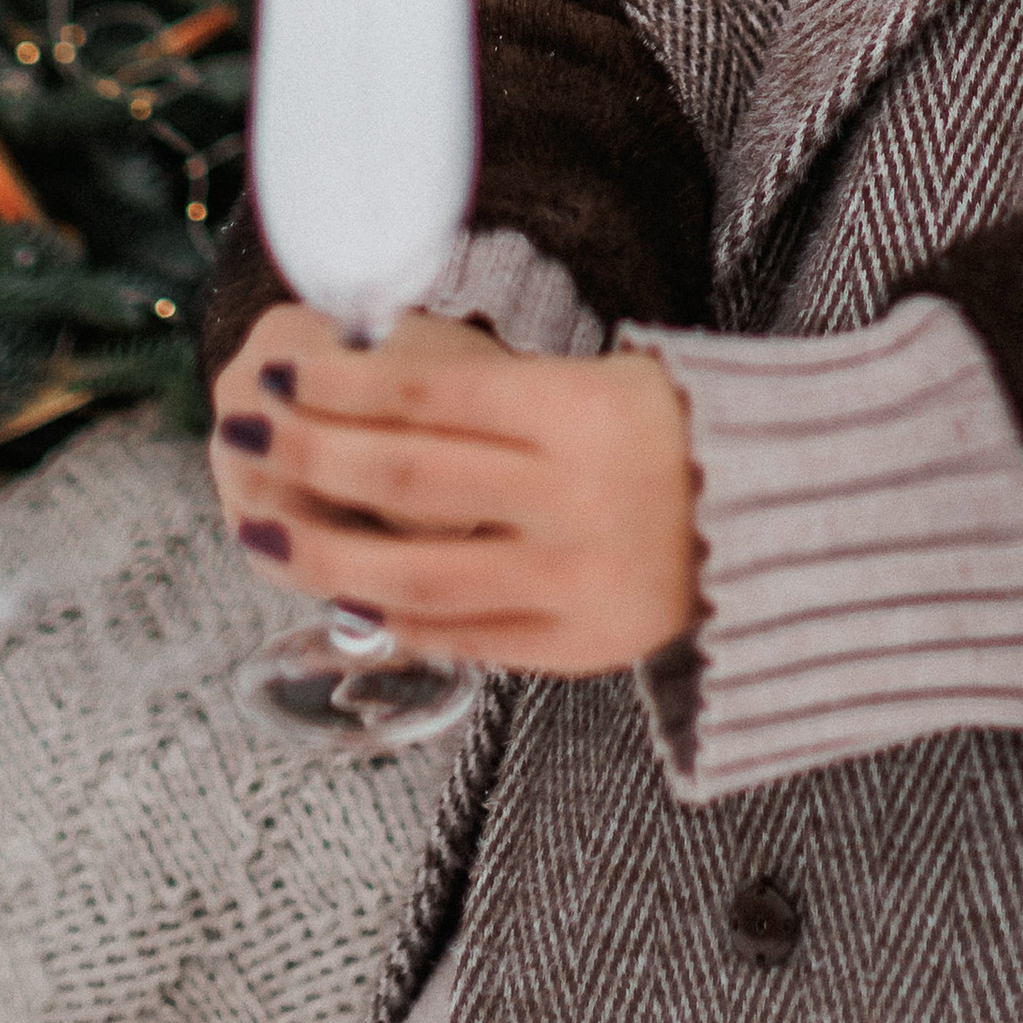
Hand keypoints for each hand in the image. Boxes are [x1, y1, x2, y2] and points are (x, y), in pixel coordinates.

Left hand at [207, 299, 697, 675]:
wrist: (775, 517)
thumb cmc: (666, 429)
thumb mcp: (598, 379)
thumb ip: (490, 395)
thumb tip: (359, 384)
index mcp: (583, 413)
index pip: (430, 394)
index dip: (341, 386)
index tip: (280, 376)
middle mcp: (576, 498)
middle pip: (407, 479)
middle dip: (309, 454)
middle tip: (247, 430)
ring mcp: (573, 581)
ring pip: (415, 574)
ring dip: (320, 552)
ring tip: (258, 525)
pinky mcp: (576, 647)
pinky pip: (461, 637)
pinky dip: (390, 616)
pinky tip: (339, 593)